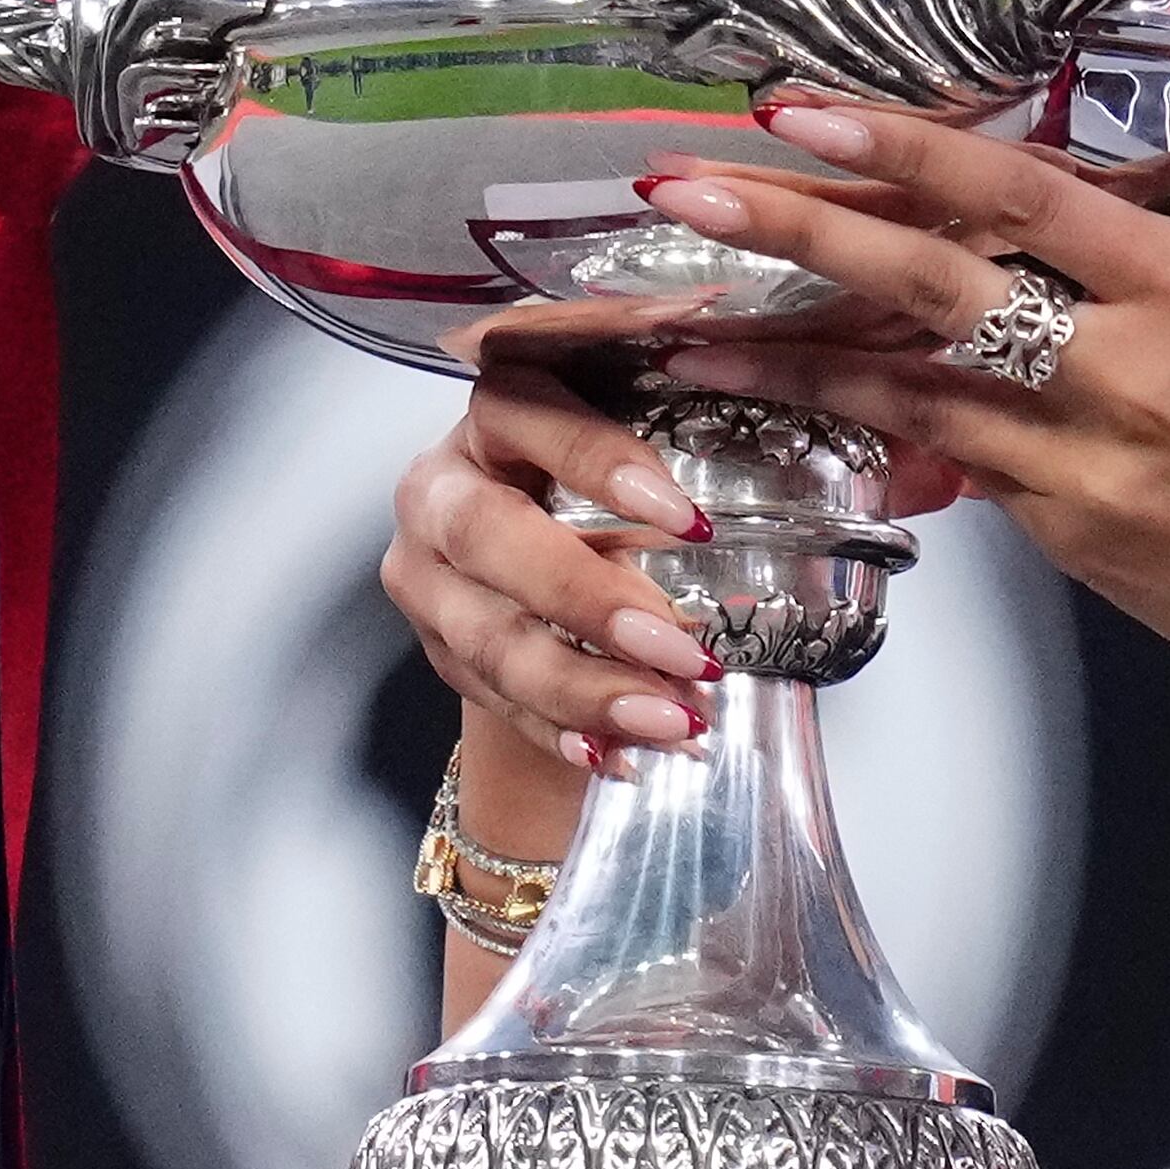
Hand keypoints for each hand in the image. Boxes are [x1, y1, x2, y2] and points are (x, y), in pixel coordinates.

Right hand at [378, 369, 737, 774]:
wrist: (528, 547)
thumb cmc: (592, 489)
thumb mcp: (622, 463)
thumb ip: (661, 485)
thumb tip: (744, 552)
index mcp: (489, 418)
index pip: (526, 414)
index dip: (601, 462)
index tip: (691, 522)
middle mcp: (437, 489)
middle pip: (488, 536)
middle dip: (589, 601)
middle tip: (683, 652)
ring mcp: (425, 574)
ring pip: (488, 636)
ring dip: (584, 688)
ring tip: (669, 718)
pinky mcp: (435, 646)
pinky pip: (492, 698)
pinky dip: (560, 731)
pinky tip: (617, 754)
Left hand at [638, 45, 1169, 731]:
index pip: (1021, 197)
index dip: (902, 149)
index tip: (801, 114)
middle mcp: (1128, 370)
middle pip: (934, 284)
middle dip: (800, 233)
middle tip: (688, 194)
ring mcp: (1087, 460)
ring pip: (910, 392)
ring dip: (790, 360)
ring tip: (685, 331)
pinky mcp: (1064, 531)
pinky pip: (949, 465)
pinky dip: (869, 433)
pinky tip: (788, 413)